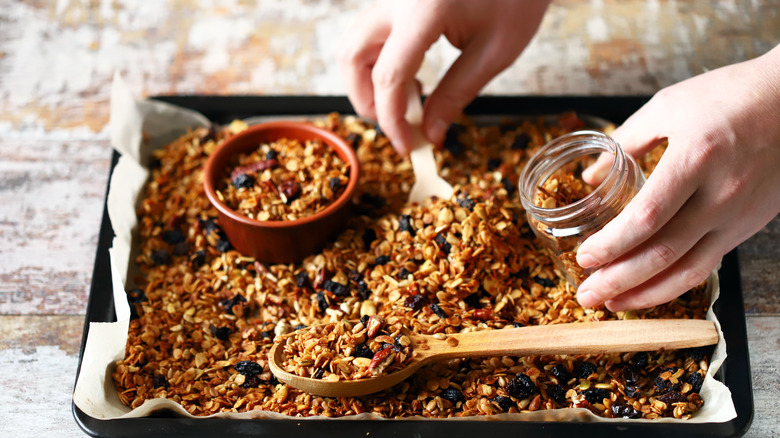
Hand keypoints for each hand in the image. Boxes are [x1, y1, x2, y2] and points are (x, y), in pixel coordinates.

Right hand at [337, 0, 548, 153]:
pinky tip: (410, 75)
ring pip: (354, 43)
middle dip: (366, 99)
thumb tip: (430, 133)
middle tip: (396, 124)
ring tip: (407, 100)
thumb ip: (456, 95)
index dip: (391, 119)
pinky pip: (370, 32)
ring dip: (367, 80)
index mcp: (423, 9)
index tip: (405, 145)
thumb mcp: (494, 52)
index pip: (388, 76)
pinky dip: (378, 61)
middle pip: (352, 56)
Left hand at [576, 44, 779, 310]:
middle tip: (587, 296)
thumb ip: (626, 141)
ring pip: (688, 270)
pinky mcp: (747, 226)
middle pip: (663, 253)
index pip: (646, 218)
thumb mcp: (669, 106)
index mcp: (695, 159)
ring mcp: (737, 216)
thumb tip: (592, 174)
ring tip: (612, 304)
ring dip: (645, 294)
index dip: (612, 244)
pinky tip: (649, 289)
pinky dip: (675, 283)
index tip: (584, 256)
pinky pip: (708, 264)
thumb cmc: (731, 95)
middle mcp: (720, 195)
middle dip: (619, 281)